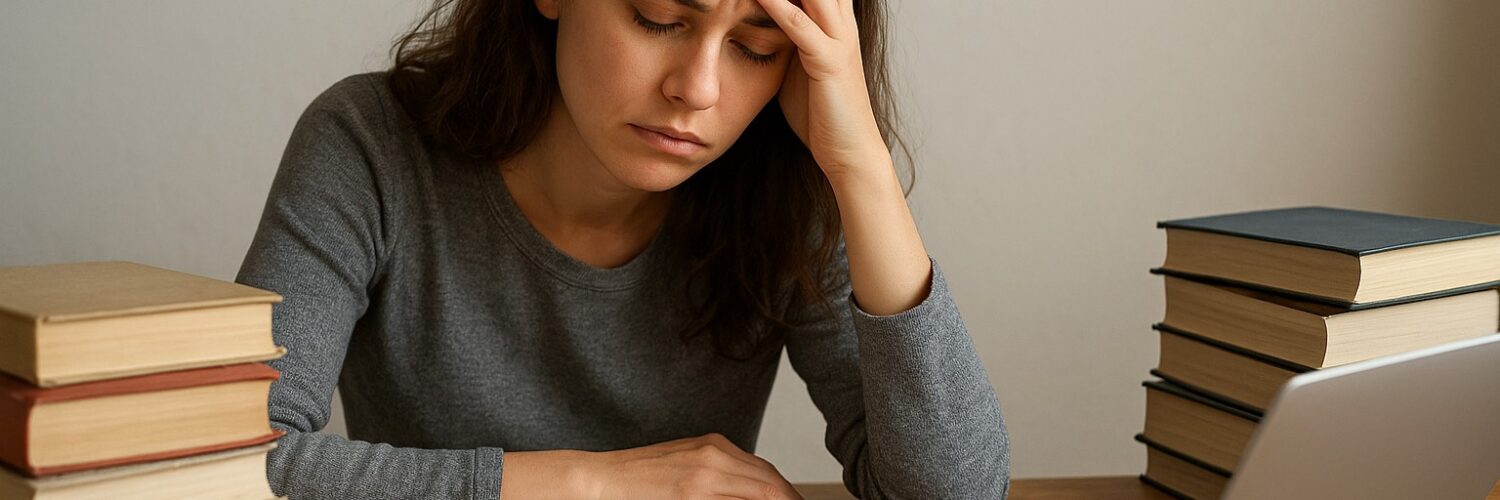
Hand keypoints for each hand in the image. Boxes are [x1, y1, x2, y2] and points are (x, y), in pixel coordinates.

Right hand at [575, 433, 804, 499]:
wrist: (601, 477)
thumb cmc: (641, 475)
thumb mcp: (687, 464)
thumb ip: (720, 474)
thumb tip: (751, 490)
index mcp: (713, 445)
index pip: (765, 471)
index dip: (787, 493)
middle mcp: (713, 456)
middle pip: (769, 482)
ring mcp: (702, 477)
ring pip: (758, 493)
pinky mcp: (690, 495)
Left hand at [755, 0, 889, 179]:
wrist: (849, 152)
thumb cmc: (819, 111)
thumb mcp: (795, 64)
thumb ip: (782, 36)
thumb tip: (751, 21)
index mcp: (834, 20)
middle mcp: (840, 22)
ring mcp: (838, 40)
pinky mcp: (829, 62)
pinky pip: (801, 27)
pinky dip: (778, 7)